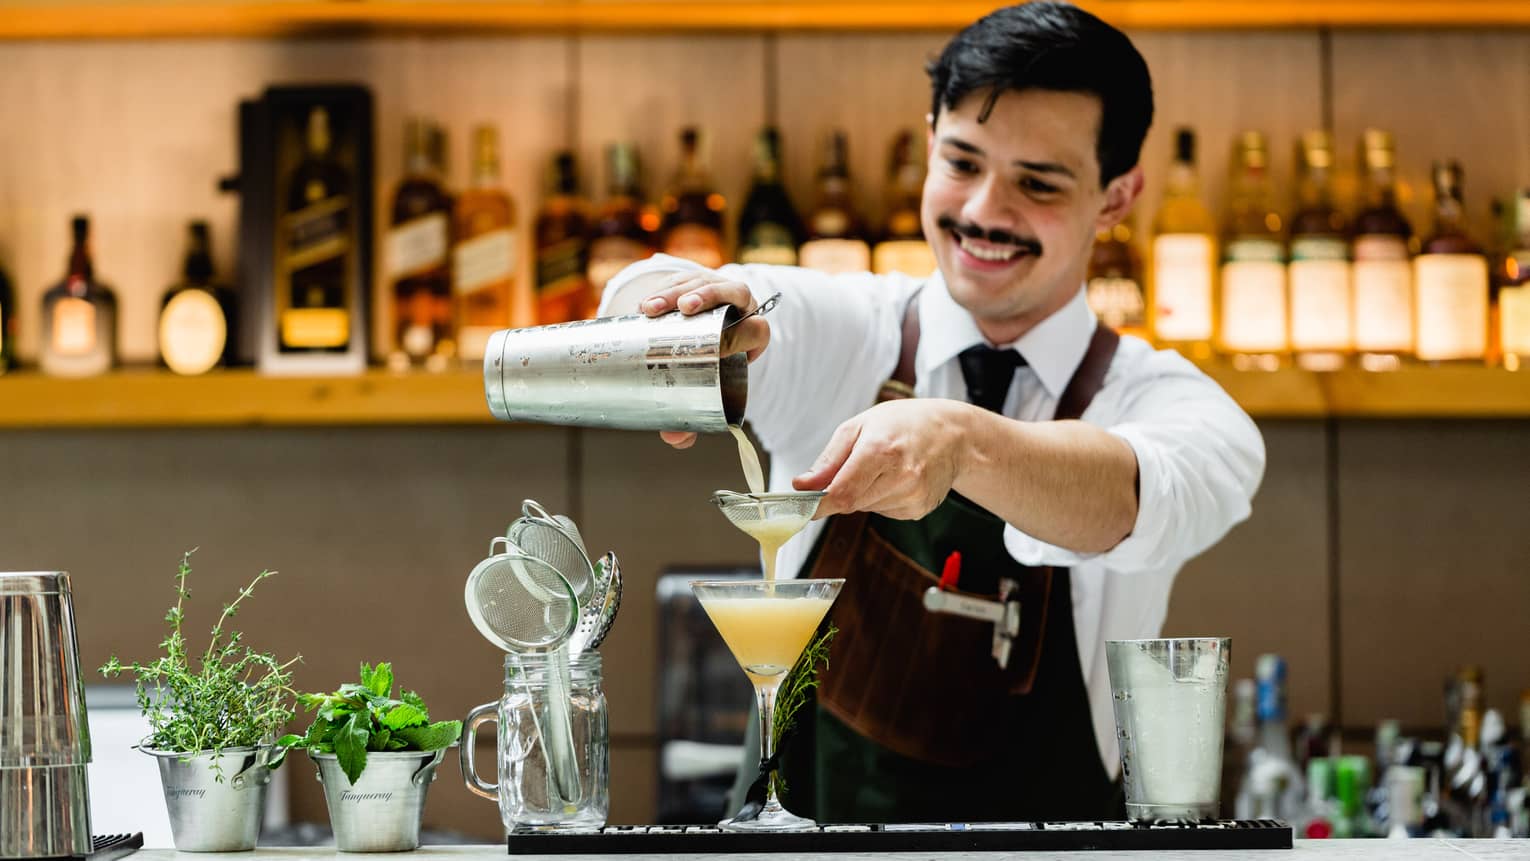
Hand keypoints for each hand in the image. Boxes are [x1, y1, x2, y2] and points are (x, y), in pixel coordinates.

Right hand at [640, 270, 770, 449]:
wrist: (696, 333)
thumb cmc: (709, 366)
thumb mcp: (708, 388)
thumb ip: (695, 415)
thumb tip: (676, 439)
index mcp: (752, 333)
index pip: (759, 329)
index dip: (748, 334)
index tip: (725, 347)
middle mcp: (738, 305)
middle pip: (732, 293)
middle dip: (708, 297)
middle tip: (684, 309)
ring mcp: (714, 288)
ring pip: (701, 282)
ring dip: (675, 292)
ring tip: (651, 308)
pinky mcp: (692, 281)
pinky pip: (680, 279)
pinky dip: (661, 290)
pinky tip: (643, 305)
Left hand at [792, 399, 972, 519]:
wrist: (954, 434)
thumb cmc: (903, 423)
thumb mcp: (859, 427)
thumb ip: (829, 460)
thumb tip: (802, 486)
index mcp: (882, 450)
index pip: (842, 493)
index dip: (818, 504)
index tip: (802, 507)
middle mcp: (902, 477)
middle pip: (850, 503)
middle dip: (841, 492)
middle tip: (851, 468)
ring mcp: (914, 496)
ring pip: (866, 508)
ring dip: (862, 494)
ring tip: (882, 467)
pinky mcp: (920, 509)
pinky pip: (884, 512)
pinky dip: (880, 498)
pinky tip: (896, 478)